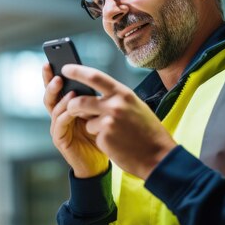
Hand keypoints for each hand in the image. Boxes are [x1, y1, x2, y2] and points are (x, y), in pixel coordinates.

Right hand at [42, 63, 108, 177]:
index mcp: (66, 107)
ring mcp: (58, 127)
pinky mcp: (60, 139)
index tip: (49, 61)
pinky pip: (60, 122)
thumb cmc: (99, 136)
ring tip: (66, 86)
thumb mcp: (96, 112)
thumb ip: (90, 99)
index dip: (51, 75)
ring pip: (53, 108)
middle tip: (56, 73)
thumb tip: (92, 78)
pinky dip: (65, 113)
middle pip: (49, 96)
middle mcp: (59, 116)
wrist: (100, 163)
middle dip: (49, 83)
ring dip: (59, 96)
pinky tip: (72, 106)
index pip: (57, 88)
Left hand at [61, 64, 176, 179]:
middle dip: (72, 105)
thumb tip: (96, 95)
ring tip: (107, 131)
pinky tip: (115, 142)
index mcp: (123, 93)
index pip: (94, 77)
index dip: (77, 71)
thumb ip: (116, 99)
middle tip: (71, 108)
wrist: (159, 156)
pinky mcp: (105, 136)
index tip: (65, 69)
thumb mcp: (135, 106)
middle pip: (80, 100)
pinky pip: (92, 133)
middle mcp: (115, 104)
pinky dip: (99, 138)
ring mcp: (109, 121)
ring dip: (89, 124)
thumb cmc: (148, 132)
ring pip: (84, 118)